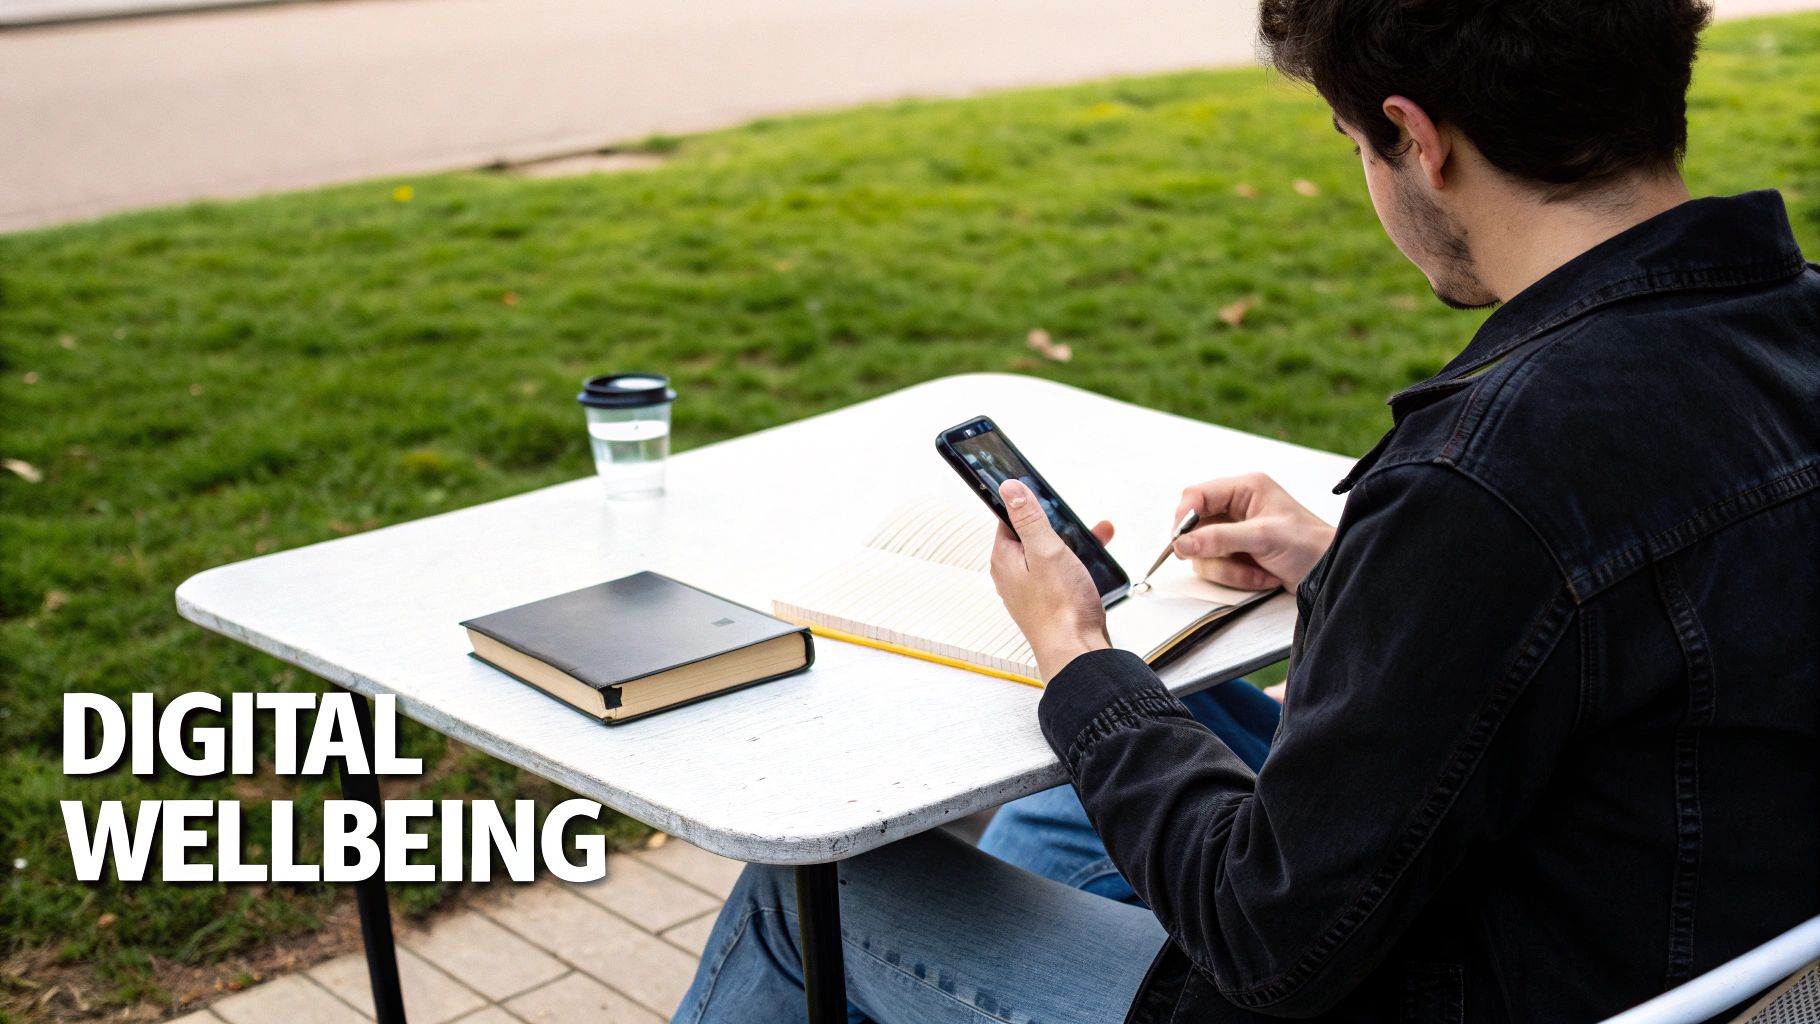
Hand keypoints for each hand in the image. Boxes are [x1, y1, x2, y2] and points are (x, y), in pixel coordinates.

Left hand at [990, 479, 1113, 681]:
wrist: (1077, 653)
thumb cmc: (1061, 608)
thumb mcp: (1045, 550)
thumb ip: (1028, 518)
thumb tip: (1009, 488)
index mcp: (1005, 559)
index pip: (1008, 518)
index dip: (1027, 504)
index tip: (1044, 495)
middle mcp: (1013, 575)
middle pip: (1032, 535)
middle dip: (1057, 523)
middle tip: (1075, 518)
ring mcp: (1031, 589)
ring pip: (1050, 554)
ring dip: (1073, 542)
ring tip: (1097, 535)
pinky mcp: (1049, 601)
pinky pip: (1061, 573)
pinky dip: (1077, 563)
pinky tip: (1094, 564)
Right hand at [1174, 473, 1334, 591]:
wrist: (1330, 573)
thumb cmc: (1309, 545)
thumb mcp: (1262, 537)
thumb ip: (1220, 538)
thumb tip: (1183, 543)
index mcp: (1245, 489)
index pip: (1197, 495)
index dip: (1184, 517)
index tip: (1181, 541)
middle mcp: (1237, 508)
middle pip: (1196, 527)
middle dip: (1211, 550)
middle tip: (1224, 559)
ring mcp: (1236, 533)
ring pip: (1203, 552)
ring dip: (1228, 569)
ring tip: (1256, 572)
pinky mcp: (1238, 555)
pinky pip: (1217, 567)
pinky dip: (1236, 577)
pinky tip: (1261, 577)